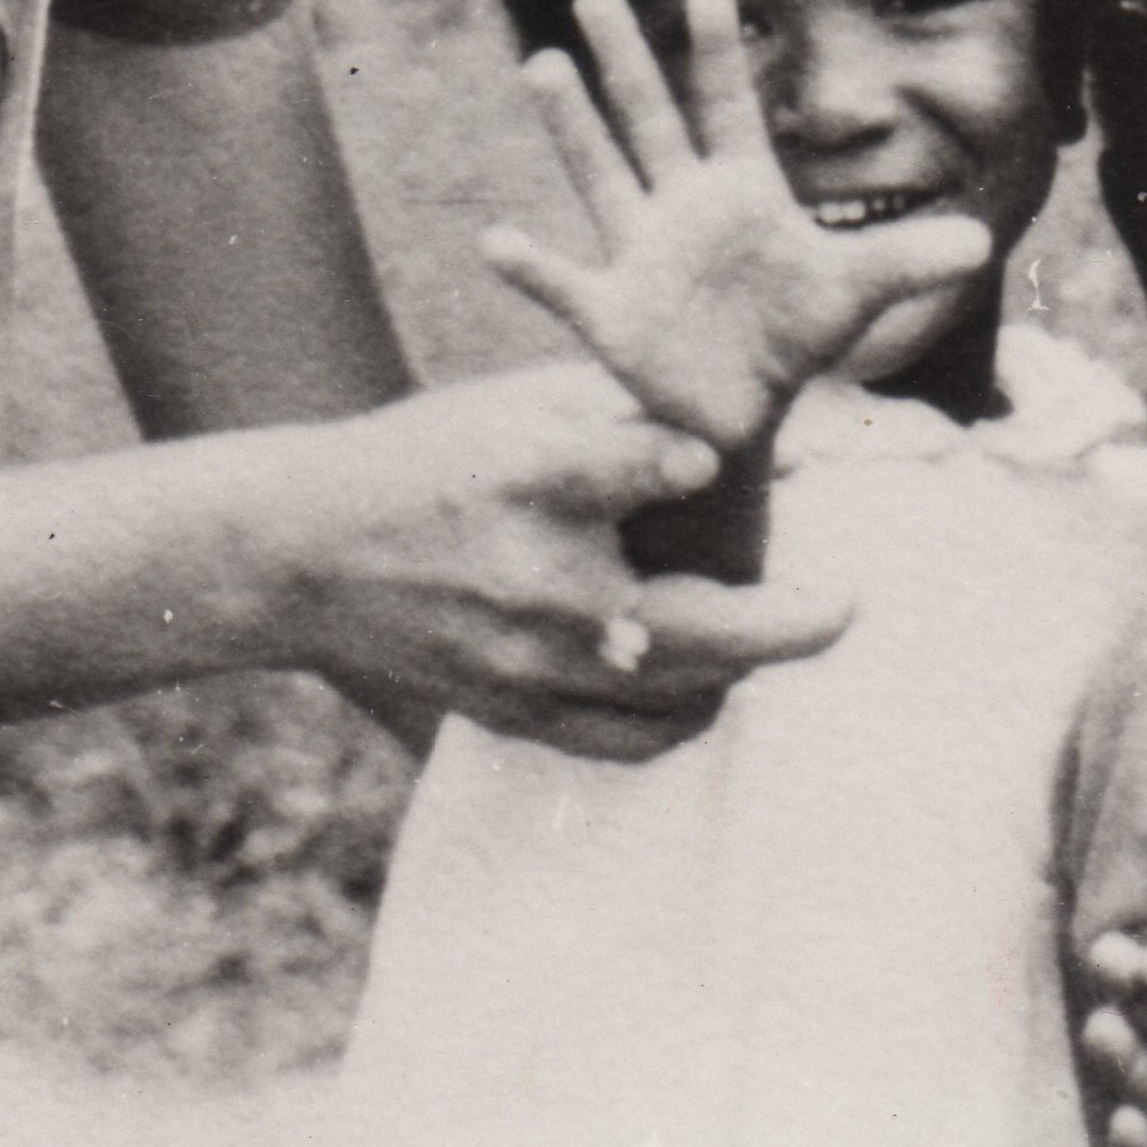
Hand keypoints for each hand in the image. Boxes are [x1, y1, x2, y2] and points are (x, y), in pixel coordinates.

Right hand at [281, 363, 856, 764]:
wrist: (301, 554)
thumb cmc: (427, 458)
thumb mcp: (516, 407)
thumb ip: (631, 414)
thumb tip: (754, 429)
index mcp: (526, 481)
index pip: (615, 471)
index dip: (672, 463)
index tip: (713, 458)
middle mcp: (533, 581)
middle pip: (690, 628)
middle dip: (790, 623)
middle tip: (844, 603)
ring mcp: (525, 662)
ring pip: (682, 692)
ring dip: (741, 662)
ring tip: (770, 628)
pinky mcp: (513, 712)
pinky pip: (633, 738)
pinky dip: (684, 710)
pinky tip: (705, 677)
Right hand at [477, 0, 989, 449]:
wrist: (741, 406)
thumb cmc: (793, 333)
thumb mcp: (854, 294)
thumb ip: (905, 262)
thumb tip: (981, 243)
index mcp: (741, 193)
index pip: (729, 109)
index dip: (721, 55)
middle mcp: (682, 208)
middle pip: (650, 120)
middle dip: (626, 60)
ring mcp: (640, 253)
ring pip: (601, 176)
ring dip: (573, 126)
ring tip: (542, 66)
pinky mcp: (610, 312)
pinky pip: (564, 284)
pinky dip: (531, 269)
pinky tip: (495, 243)